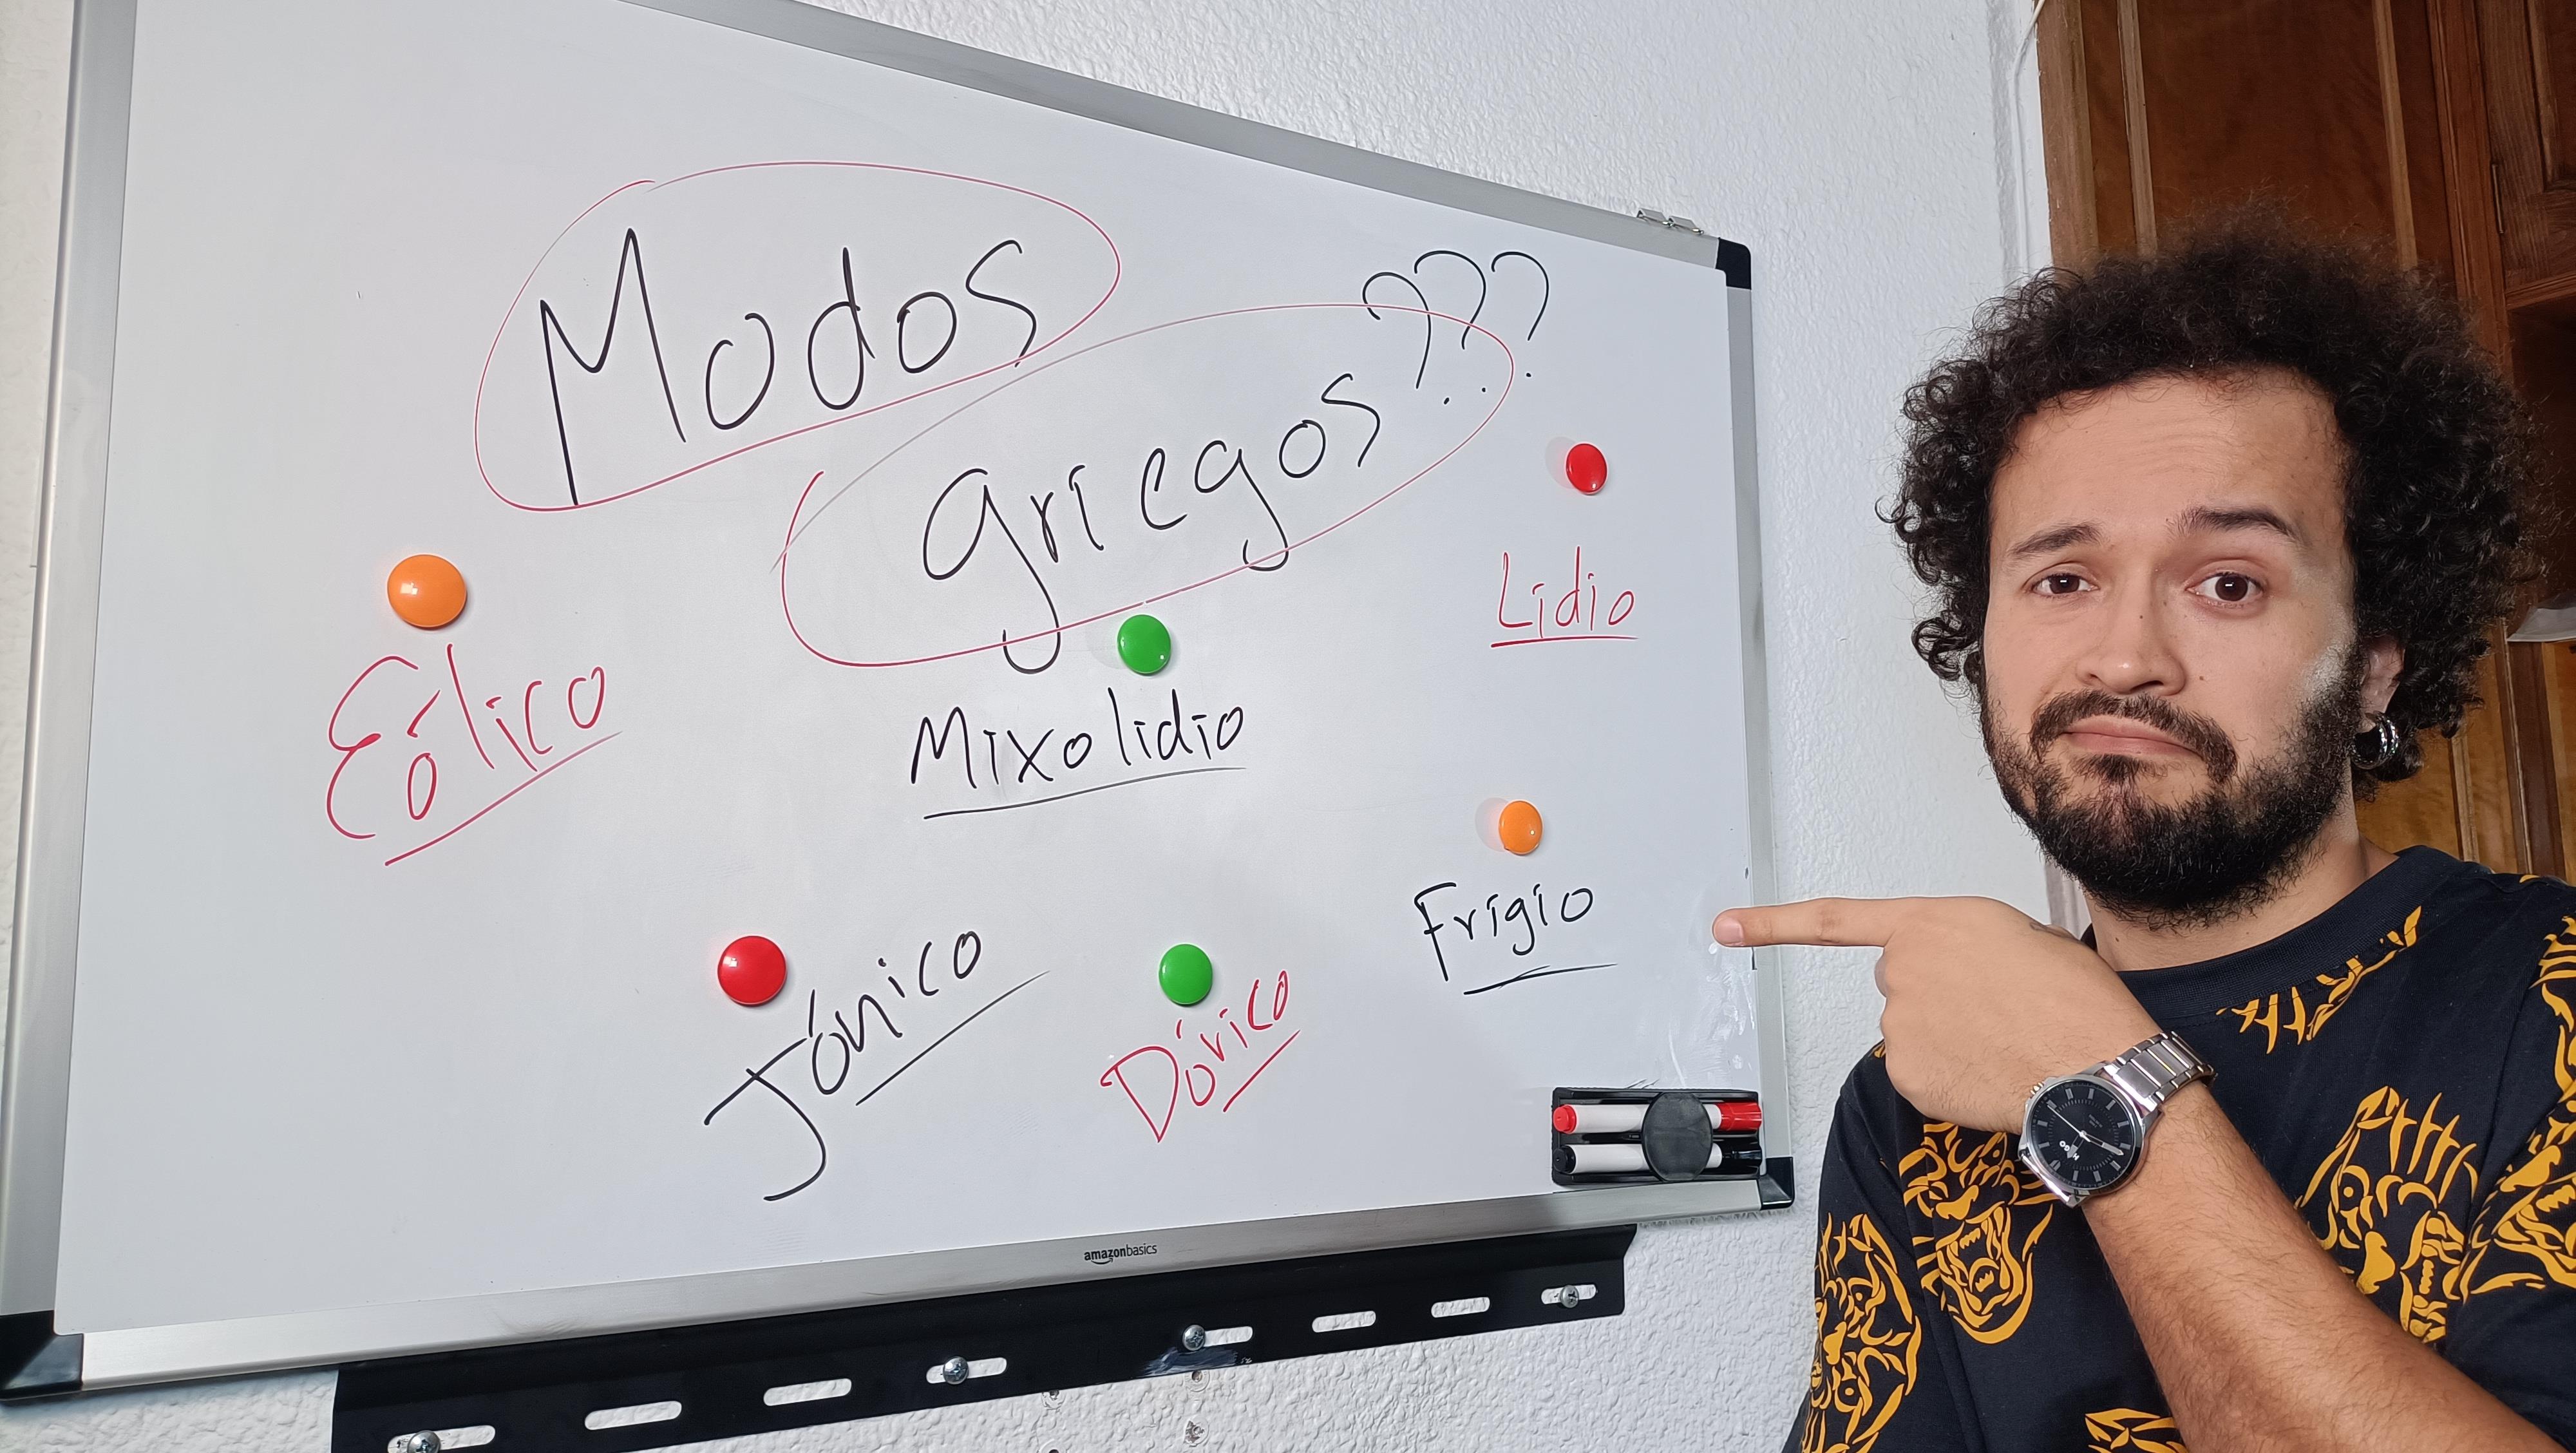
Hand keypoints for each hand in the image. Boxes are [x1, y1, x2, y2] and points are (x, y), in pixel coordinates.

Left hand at [1714, 896, 2159, 1130]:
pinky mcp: (1904, 1071)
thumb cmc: (2078, 1002)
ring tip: (2006, 1042)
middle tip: (1998, 1010)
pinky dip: (1948, 1076)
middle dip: (1936, 995)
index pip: (1837, 920)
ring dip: (1947, 1037)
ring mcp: (1898, 1023)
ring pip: (1912, 1030)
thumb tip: (1961, 972)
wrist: (2095, 1066)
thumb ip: (1969, 945)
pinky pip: (1918, 1072)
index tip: (1725, 928)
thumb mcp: (2029, 941)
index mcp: (1933, 922)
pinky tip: (1990, 1073)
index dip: (1775, 923)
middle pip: (1900, 982)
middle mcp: (1902, 968)